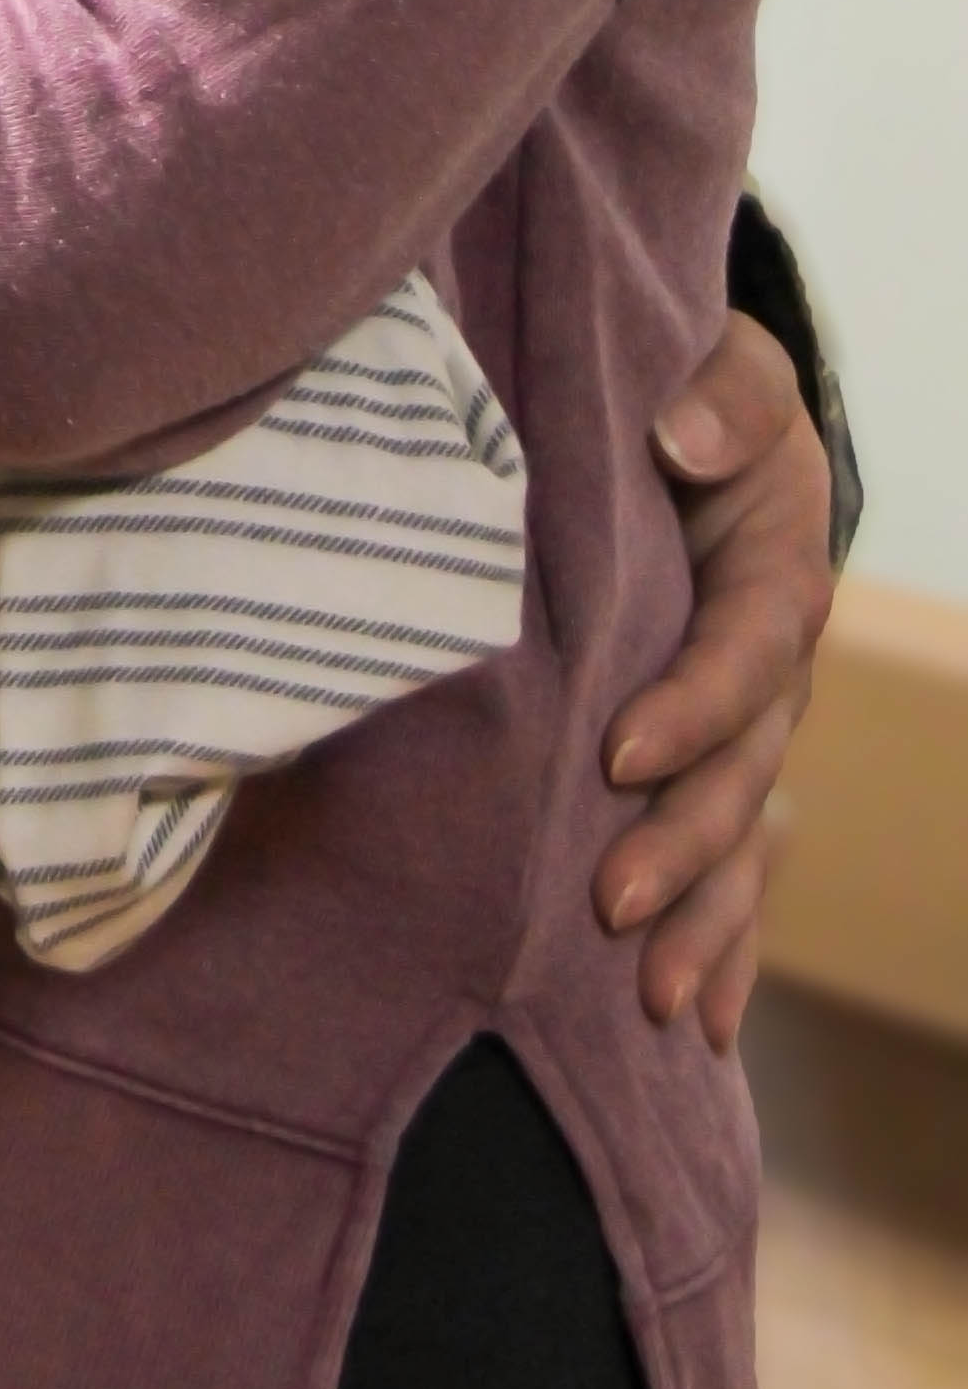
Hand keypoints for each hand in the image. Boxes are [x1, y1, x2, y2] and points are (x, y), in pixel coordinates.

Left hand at [593, 311, 835, 1048]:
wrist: (705, 411)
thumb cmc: (700, 380)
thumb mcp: (730, 362)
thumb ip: (721, 393)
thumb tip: (682, 434)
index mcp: (776, 570)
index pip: (742, 652)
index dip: (691, 708)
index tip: (616, 756)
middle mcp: (773, 666)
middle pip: (742, 772)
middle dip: (684, 847)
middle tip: (610, 905)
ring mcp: (752, 726)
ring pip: (742, 840)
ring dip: (705, 922)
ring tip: (653, 1001)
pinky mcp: (719, 759)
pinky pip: (737, 866)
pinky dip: (724, 945)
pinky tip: (696, 1026)